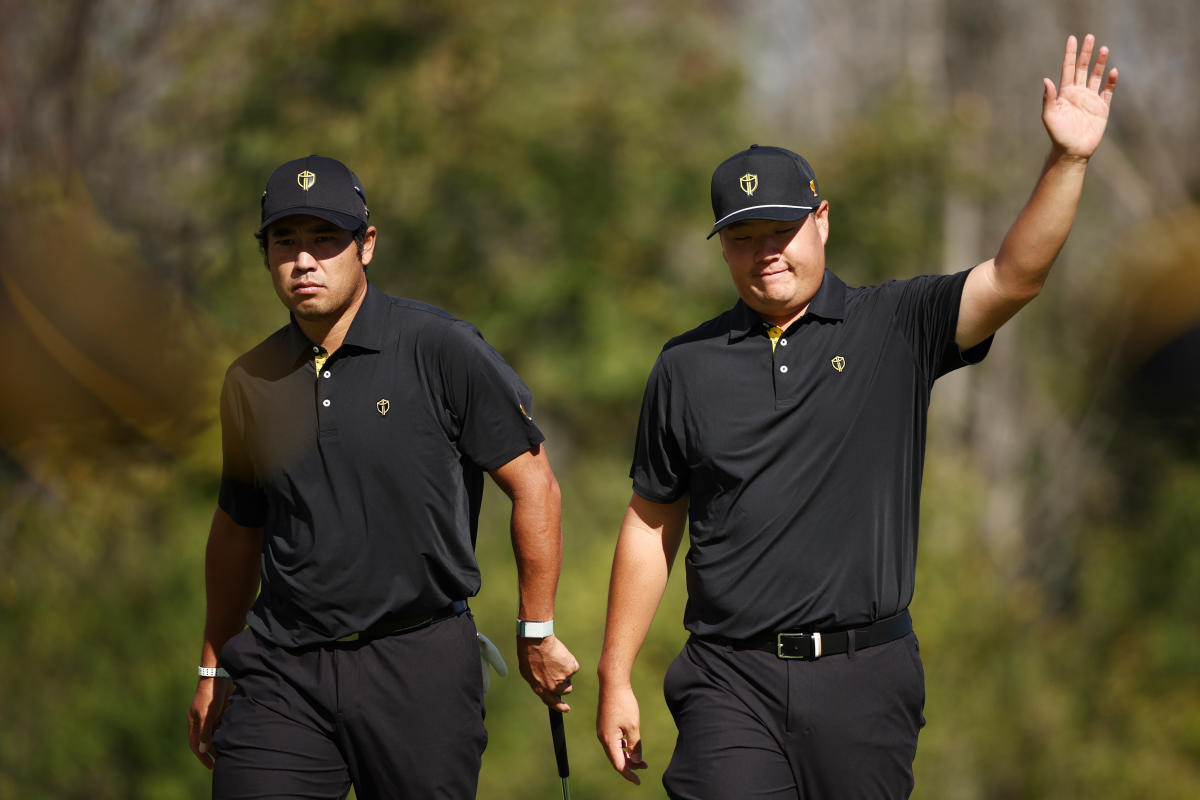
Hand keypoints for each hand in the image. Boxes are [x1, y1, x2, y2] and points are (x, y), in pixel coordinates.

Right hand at [187, 677, 232, 768]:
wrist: (218, 675)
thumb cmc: (210, 695)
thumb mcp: (208, 715)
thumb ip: (205, 732)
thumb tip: (202, 750)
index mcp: (194, 722)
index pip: (195, 744)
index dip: (202, 756)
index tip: (211, 766)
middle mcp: (201, 720)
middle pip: (205, 740)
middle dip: (212, 751)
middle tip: (222, 761)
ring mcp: (210, 714)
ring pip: (214, 733)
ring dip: (220, 741)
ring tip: (229, 751)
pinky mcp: (219, 708)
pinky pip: (221, 724)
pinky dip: (225, 731)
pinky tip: (233, 735)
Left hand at [516, 635, 579, 711]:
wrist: (536, 641)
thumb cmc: (529, 654)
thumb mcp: (528, 673)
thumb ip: (538, 683)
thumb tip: (545, 686)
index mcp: (540, 689)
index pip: (552, 703)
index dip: (560, 707)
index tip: (566, 708)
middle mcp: (553, 687)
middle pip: (566, 690)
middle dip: (565, 683)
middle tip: (559, 670)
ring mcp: (563, 679)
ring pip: (570, 677)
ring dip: (566, 670)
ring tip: (555, 659)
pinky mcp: (571, 669)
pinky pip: (573, 666)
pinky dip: (569, 661)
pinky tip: (559, 654)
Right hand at [597, 681, 648, 783]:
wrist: (612, 684)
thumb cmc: (623, 703)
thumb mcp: (633, 726)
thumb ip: (635, 745)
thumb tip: (637, 760)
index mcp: (609, 740)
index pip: (619, 764)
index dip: (629, 774)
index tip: (638, 781)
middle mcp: (603, 737)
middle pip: (616, 758)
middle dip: (629, 766)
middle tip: (644, 769)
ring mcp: (603, 731)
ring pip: (615, 750)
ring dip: (627, 756)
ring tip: (641, 760)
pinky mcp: (605, 725)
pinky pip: (613, 742)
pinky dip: (623, 747)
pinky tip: (631, 745)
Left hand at [1043, 34, 1117, 159]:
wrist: (1073, 151)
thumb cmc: (1058, 135)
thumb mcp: (1050, 116)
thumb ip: (1048, 98)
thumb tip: (1046, 80)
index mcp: (1065, 93)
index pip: (1068, 69)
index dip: (1070, 54)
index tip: (1072, 39)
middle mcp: (1078, 93)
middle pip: (1083, 68)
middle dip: (1086, 53)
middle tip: (1090, 37)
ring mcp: (1090, 99)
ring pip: (1096, 76)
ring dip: (1100, 63)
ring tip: (1104, 49)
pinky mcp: (1102, 108)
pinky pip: (1108, 91)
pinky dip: (1111, 81)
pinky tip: (1113, 71)